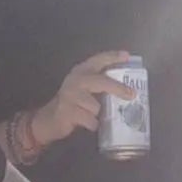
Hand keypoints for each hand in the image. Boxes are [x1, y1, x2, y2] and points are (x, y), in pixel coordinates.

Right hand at [20, 48, 135, 152]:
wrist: (50, 118)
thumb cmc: (74, 103)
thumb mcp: (85, 88)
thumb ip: (101, 84)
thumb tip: (128, 89)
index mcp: (81, 71)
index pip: (98, 60)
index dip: (112, 57)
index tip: (127, 56)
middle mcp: (75, 80)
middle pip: (100, 82)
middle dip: (118, 88)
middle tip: (132, 95)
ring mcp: (70, 96)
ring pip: (96, 106)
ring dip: (99, 113)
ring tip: (94, 115)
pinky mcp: (67, 111)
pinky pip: (90, 120)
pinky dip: (93, 124)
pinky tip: (90, 124)